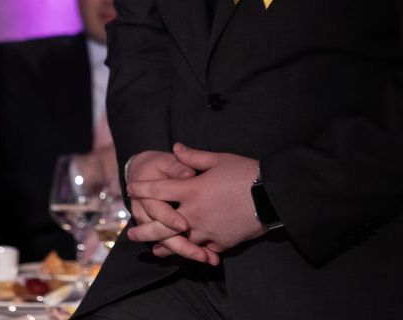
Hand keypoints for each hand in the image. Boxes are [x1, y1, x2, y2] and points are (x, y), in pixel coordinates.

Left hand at [127, 144, 264, 259]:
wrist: (272, 197)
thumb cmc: (245, 173)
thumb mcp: (218, 159)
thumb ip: (193, 156)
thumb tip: (176, 147)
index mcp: (191, 189)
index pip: (158, 190)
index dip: (142, 189)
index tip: (130, 190)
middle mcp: (195, 213)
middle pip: (162, 224)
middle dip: (145, 230)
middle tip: (131, 235)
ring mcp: (208, 230)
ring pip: (181, 242)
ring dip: (166, 246)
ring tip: (155, 251)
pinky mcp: (223, 242)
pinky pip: (205, 249)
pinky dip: (195, 253)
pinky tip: (188, 255)